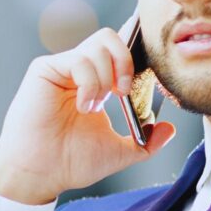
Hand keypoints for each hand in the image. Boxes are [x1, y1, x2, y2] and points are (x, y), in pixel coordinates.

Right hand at [0, 12, 175, 203]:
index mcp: (95, 85)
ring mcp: (61, 68)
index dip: (132, 60)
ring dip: (105, 77)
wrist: (41, 174)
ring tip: (93, 106)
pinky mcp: (45, 69)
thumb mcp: (119, 152)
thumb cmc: (71, 163)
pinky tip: (82, 106)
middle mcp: (78, 72)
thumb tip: (169, 129)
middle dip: (124, 61)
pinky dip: (89, 82)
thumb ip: (146, 142)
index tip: (137, 85)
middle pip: (109, 37)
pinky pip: (78, 58)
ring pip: (98, 45)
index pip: (118, 54)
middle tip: (123, 92)